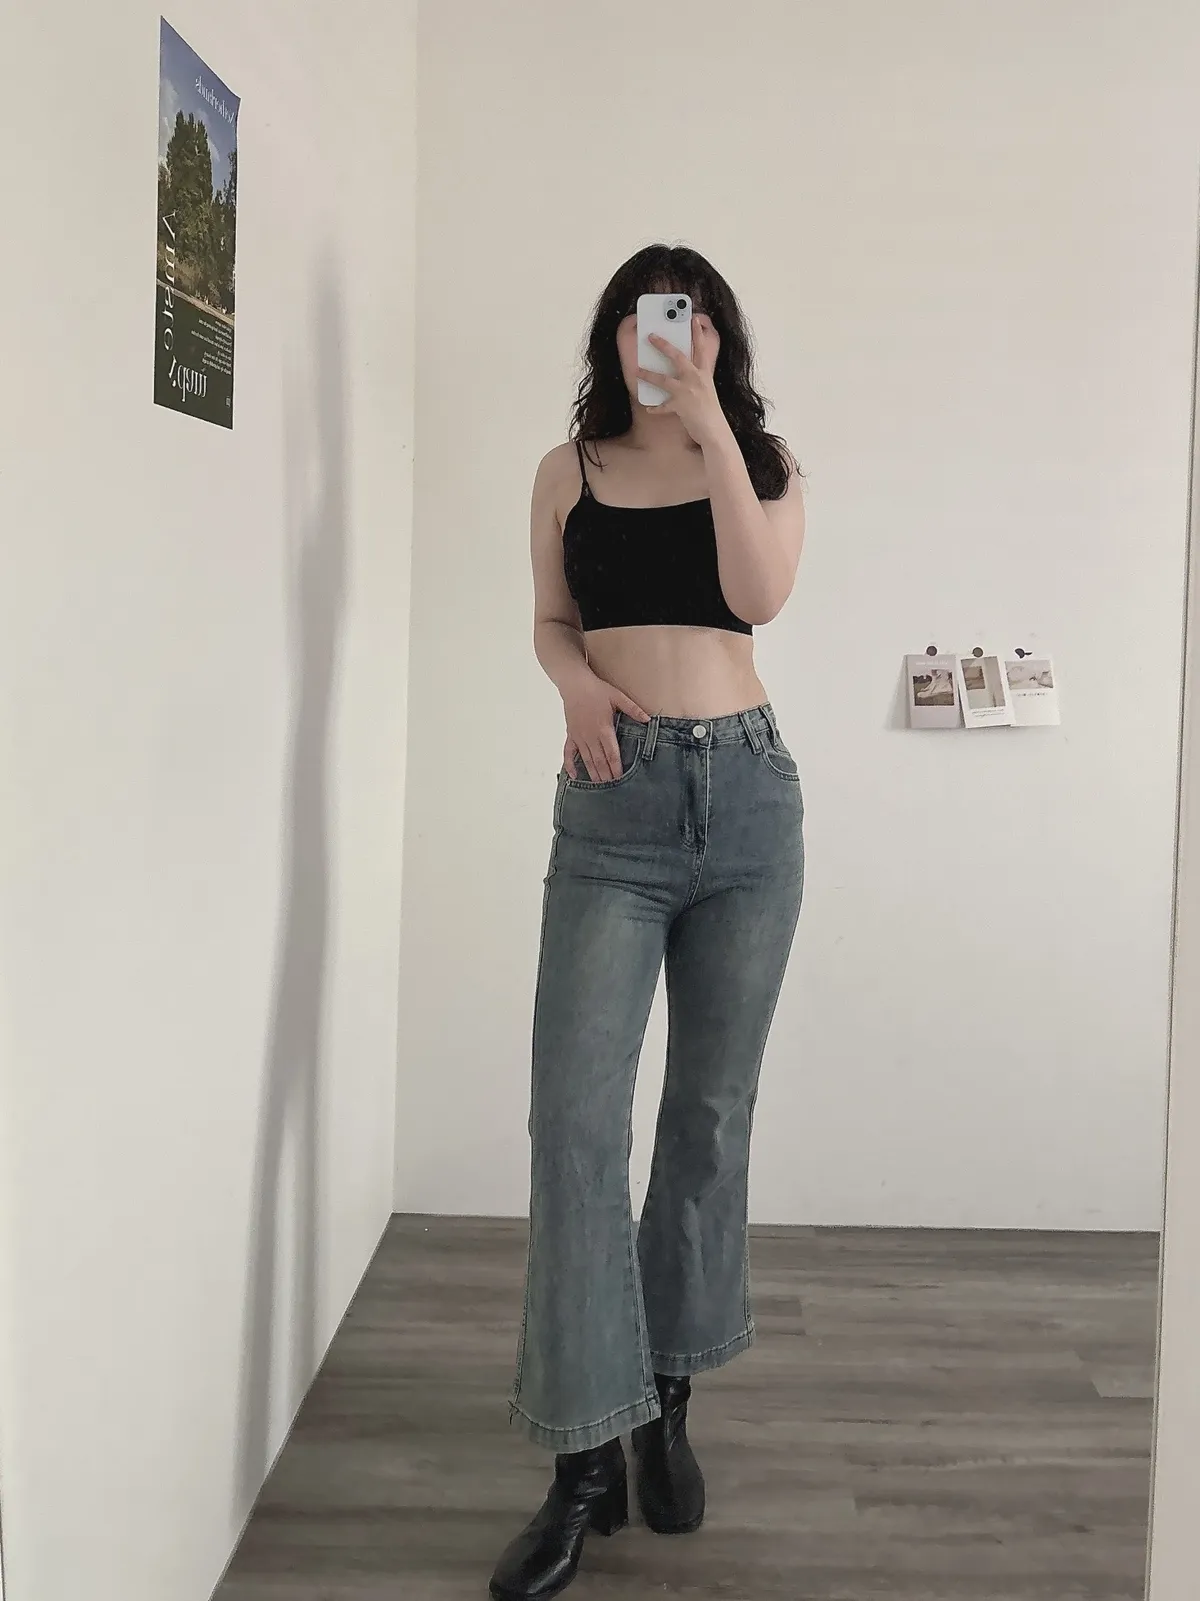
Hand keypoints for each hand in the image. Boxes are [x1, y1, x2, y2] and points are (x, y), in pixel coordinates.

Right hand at [562, 674, 650, 782]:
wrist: (575, 684)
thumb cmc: (597, 690)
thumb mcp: (618, 697)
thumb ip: (633, 709)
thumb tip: (648, 719)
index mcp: (604, 728)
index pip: (611, 753)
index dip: (616, 767)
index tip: (620, 778)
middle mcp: (590, 736)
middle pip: (599, 760)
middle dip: (606, 775)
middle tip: (611, 789)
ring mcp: (579, 737)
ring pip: (586, 760)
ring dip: (592, 774)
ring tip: (598, 786)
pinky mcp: (571, 735)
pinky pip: (568, 753)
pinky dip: (570, 765)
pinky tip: (574, 776)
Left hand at [638, 314, 725, 444]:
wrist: (715, 431)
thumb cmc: (710, 412)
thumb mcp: (707, 390)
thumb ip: (697, 379)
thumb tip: (683, 373)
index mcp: (704, 374)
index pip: (701, 349)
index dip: (697, 333)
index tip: (692, 318)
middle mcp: (696, 379)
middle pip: (678, 357)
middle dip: (663, 345)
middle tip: (651, 336)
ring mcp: (688, 392)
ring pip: (664, 379)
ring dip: (648, 375)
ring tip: (637, 370)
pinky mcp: (680, 406)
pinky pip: (663, 406)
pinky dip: (655, 407)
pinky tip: (648, 407)